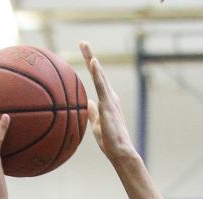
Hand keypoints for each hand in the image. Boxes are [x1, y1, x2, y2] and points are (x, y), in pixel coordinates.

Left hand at [80, 42, 135, 162]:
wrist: (120, 152)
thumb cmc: (109, 142)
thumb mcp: (97, 124)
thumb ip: (92, 112)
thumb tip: (86, 103)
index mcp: (107, 101)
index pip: (97, 80)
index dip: (91, 66)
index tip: (84, 53)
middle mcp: (110, 96)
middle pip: (98, 72)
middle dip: (90, 56)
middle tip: (82, 42)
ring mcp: (110, 99)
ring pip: (99, 75)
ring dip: (92, 59)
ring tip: (84, 46)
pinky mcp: (108, 105)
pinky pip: (101, 86)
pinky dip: (97, 73)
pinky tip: (93, 62)